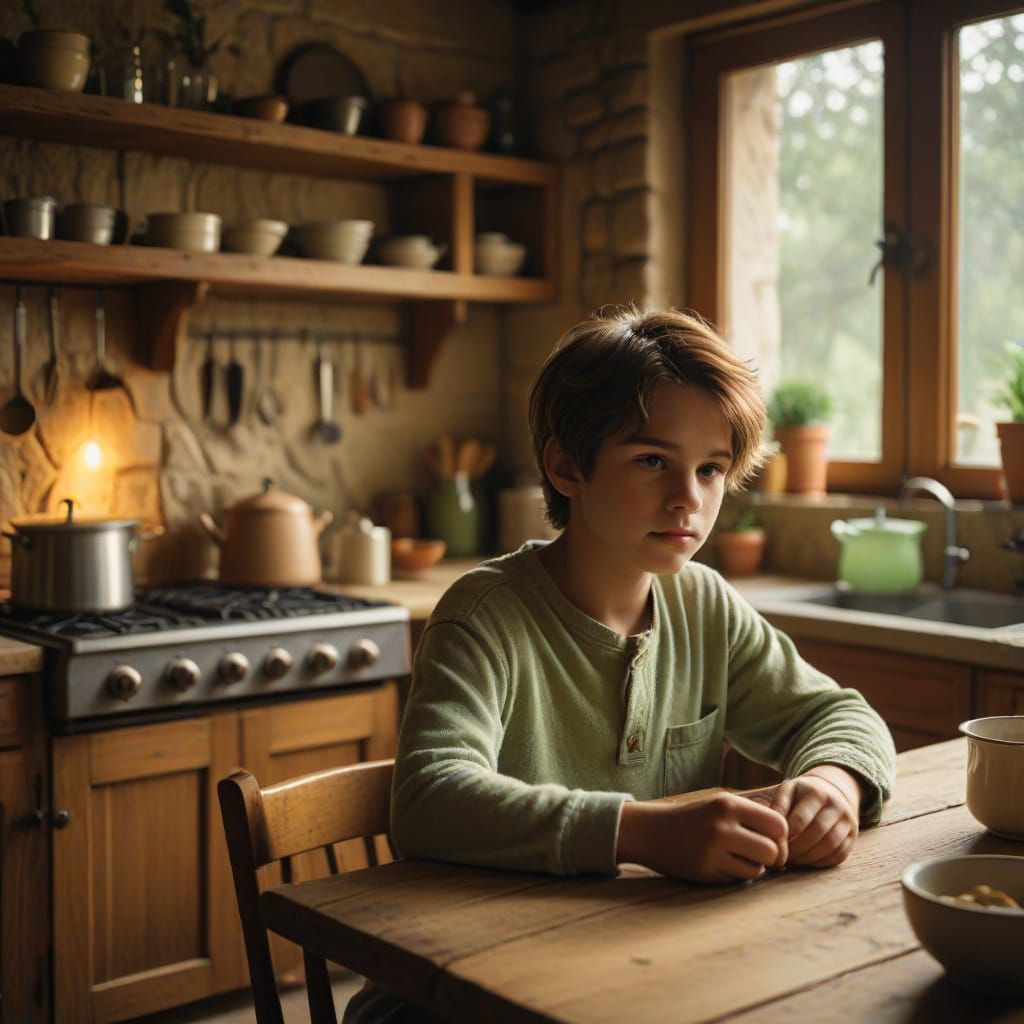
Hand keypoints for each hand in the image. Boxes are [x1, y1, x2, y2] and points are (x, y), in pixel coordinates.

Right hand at [617, 793, 787, 883]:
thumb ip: (754, 814)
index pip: (778, 824)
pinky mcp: (706, 872)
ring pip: (757, 870)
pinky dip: (737, 876)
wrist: (653, 831)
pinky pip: (738, 880)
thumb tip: (789, 836)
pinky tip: (723, 865)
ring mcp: (713, 851)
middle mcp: (722, 826)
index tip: (773, 839)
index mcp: (729, 804)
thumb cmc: (696, 817)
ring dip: (754, 868)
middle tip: (761, 855)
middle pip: (772, 851)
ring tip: (738, 857)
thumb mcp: (722, 804)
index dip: (781, 836)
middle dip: (771, 857)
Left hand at [767, 765, 861, 868]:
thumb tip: (770, 831)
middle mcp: (836, 805)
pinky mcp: (853, 835)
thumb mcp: (788, 791)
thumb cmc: (801, 794)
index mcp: (816, 792)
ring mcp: (848, 821)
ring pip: (830, 845)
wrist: (832, 791)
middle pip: (817, 833)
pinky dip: (821, 862)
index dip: (786, 836)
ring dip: (808, 858)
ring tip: (792, 861)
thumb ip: (778, 807)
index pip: (800, 819)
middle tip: (782, 857)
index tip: (774, 845)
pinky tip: (807, 862)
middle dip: (797, 849)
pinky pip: (839, 854)